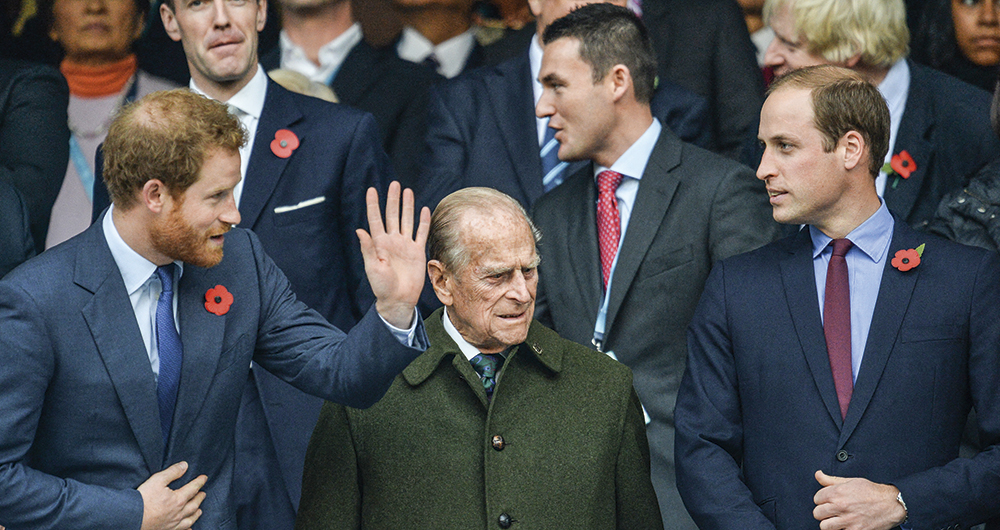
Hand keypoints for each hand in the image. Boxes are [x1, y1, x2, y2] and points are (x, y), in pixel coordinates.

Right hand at [138, 461, 207, 529]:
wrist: (132, 518)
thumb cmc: (144, 499)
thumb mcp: (157, 480)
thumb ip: (172, 472)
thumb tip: (184, 465)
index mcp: (178, 499)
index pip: (193, 488)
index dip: (199, 482)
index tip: (204, 478)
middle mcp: (179, 513)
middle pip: (194, 505)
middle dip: (199, 498)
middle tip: (203, 493)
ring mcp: (173, 524)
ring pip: (190, 519)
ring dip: (196, 513)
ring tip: (199, 510)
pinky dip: (188, 529)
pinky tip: (190, 529)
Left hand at [357, 181, 430, 328]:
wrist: (398, 299)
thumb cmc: (382, 286)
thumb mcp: (372, 267)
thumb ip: (368, 248)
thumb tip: (360, 230)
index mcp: (379, 243)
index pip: (376, 219)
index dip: (373, 204)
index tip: (371, 190)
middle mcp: (392, 241)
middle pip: (392, 215)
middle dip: (393, 199)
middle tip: (395, 184)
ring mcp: (405, 245)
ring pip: (407, 220)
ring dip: (407, 206)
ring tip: (407, 191)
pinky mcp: (417, 252)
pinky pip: (421, 233)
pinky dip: (423, 222)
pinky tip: (424, 210)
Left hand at [813, 470, 906, 529]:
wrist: (892, 504)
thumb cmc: (873, 492)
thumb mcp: (851, 481)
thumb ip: (831, 480)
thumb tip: (818, 475)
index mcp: (837, 493)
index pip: (816, 499)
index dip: (821, 499)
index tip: (827, 501)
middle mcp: (841, 507)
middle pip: (817, 513)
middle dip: (823, 512)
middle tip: (830, 511)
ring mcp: (848, 521)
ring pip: (824, 526)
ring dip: (829, 523)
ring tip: (836, 520)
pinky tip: (846, 525)